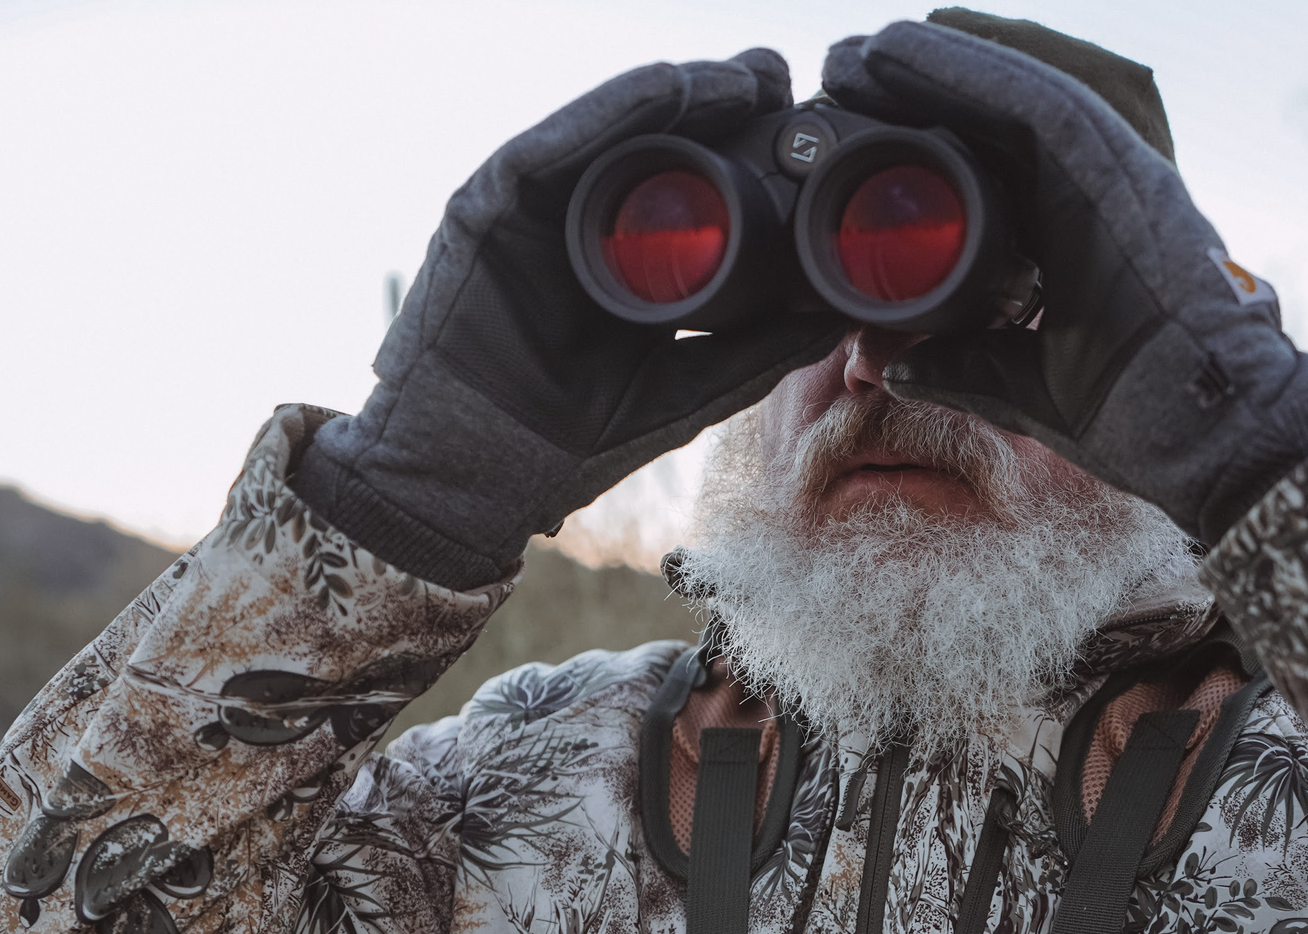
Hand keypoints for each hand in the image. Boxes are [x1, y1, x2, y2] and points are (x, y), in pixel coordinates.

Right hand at [291, 50, 846, 590]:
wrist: (473, 482)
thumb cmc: (565, 446)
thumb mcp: (682, 391)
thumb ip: (753, 355)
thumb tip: (833, 322)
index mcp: (623, 260)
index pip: (688, 185)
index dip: (746, 147)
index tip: (806, 123)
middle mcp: (576, 225)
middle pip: (652, 143)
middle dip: (719, 104)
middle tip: (781, 76)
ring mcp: (530, 214)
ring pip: (606, 131)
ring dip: (677, 94)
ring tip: (743, 78)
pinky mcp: (485, 211)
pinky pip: (547, 145)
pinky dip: (606, 112)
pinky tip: (663, 90)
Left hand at [820, 23, 1307, 541]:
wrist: (1209, 437)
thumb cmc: (1135, 417)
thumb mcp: (1016, 384)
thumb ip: (959, 365)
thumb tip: (893, 367)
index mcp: (1073, 228)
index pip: (990, 157)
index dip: (924, 128)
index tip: (854, 118)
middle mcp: (1095, 186)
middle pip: (997, 112)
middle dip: (919, 82)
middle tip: (842, 67)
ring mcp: (1113, 172)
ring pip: (1014, 88)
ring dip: (932, 63)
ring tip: (860, 49)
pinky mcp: (1120, 172)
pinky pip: (1035, 101)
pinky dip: (970, 71)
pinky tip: (909, 48)